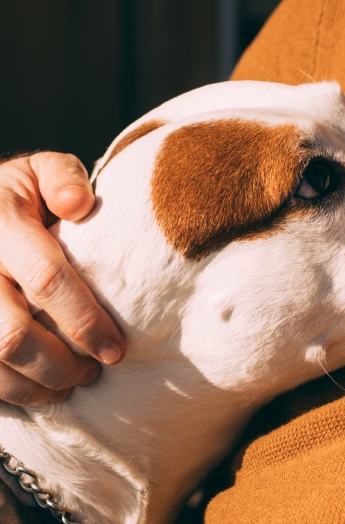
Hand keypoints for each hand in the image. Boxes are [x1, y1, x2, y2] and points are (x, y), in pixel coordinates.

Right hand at [0, 152, 124, 404]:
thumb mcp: (38, 170)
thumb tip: (80, 205)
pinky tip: (39, 389)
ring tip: (72, 383)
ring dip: (36, 386)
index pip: (46, 279)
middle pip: (14, 336)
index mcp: (0, 224)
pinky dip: (10, 392)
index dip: (84, 319)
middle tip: (95, 370)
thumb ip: (63, 179)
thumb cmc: (14, 194)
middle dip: (61, 364)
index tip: (115, 347)